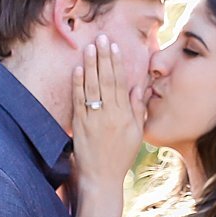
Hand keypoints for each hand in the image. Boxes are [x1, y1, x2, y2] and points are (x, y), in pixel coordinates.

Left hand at [71, 36, 144, 186]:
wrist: (102, 178)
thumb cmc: (121, 156)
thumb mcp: (136, 133)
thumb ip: (137, 109)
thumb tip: (138, 86)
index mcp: (125, 115)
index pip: (120, 83)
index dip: (117, 63)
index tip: (115, 47)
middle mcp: (109, 114)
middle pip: (107, 80)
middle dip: (104, 58)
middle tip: (102, 38)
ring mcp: (94, 119)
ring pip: (92, 87)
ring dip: (90, 66)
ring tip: (90, 48)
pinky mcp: (80, 125)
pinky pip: (79, 101)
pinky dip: (78, 85)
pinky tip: (77, 70)